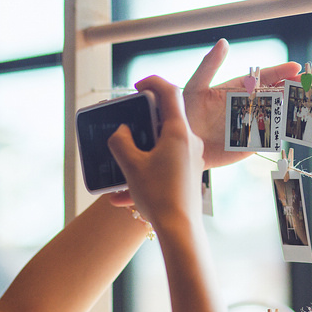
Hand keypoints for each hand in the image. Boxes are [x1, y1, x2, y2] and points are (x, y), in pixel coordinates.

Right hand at [107, 76, 203, 228]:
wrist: (179, 229)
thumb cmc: (157, 194)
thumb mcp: (131, 165)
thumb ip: (120, 141)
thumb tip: (121, 131)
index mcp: (178, 131)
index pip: (169, 92)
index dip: (152, 82)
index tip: (136, 87)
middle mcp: (189, 141)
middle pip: (165, 119)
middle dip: (141, 122)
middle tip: (124, 129)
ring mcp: (191, 158)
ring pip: (163, 144)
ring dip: (141, 151)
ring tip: (120, 167)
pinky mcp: (189, 174)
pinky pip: (165, 164)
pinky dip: (146, 171)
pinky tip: (121, 196)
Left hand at [183, 39, 301, 168]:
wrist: (182, 143)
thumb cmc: (185, 113)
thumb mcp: (196, 87)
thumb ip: (210, 66)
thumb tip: (223, 42)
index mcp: (236, 89)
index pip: (263, 78)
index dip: (279, 72)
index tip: (295, 67)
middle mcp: (246, 105)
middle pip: (274, 94)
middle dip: (292, 88)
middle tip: (308, 82)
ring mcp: (250, 124)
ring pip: (276, 114)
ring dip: (292, 108)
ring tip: (308, 102)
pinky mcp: (250, 143)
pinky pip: (270, 137)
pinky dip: (283, 132)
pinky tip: (297, 126)